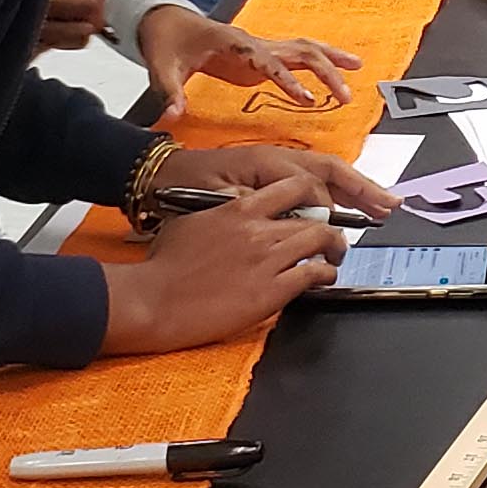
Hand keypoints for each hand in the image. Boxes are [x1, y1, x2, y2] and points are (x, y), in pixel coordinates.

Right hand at [100, 186, 351, 354]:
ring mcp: (266, 260)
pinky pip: (312, 275)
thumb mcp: (191, 223)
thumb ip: (221, 214)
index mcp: (239, 209)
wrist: (153, 300)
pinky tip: (324, 279)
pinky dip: (325, 275)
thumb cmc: (164, 266)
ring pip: (320, 243)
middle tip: (332, 238)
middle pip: (314, 218)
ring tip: (333, 257)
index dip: (314, 196)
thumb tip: (234, 214)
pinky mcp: (270, 292)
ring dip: (333, 251)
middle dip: (330, 228)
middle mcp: (258, 230)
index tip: (317, 207)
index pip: (294, 188)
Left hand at [139, 4, 357, 109]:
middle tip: (345, 95)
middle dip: (326, 71)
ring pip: (305, 49)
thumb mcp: (162, 68)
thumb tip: (172, 116)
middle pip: (300, 51)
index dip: (289, 80)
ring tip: (357, 71)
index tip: (307, 99)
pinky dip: (319, 63)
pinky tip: (336, 72)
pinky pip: (296, 57)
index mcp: (234, 45)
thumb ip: (170, 93)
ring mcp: (260, 48)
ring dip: (331, 60)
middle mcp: (254, 43)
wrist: (166, 21)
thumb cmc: (167, 42)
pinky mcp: (261, 57)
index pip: (269, 62)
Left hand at [162, 142, 395, 223]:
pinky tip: (346, 204)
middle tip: (390, 206)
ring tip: (380, 204)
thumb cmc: (181, 188)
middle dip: (362, 186)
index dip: (331, 205)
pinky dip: (334, 189)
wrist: (154, 178)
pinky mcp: (268, 174)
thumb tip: (297, 221)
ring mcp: (273, 164)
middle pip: (329, 169)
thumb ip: (260, 209)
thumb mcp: (217, 201)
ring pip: (324, 172)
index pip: (313, 183)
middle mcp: (275, 158)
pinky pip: (310, 178)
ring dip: (353, 188)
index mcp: (264, 162)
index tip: (343, 228)